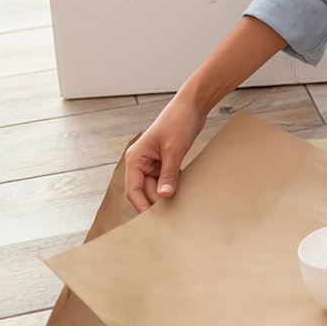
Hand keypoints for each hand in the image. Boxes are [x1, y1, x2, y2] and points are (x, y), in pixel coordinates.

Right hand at [123, 96, 206, 212]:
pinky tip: (182, 193)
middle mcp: (141, 162)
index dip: (142, 205)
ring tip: (177, 206)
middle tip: (170, 215)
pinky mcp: (165, 160)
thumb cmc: (178, 122)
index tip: (153, 220)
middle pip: (144, 190)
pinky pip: (166, 179)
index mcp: (135, 159)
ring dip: (165, 194)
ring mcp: (153, 162)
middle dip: (156, 201)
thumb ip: (169, 174)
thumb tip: (164, 196)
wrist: (192, 105)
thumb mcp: (174, 150)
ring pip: (156, 186)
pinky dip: (172, 186)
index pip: (133, 189)